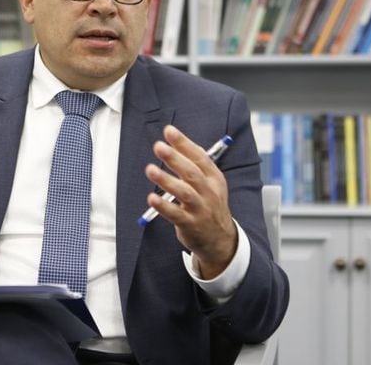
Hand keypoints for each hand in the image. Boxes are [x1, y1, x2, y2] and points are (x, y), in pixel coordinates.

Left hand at [145, 125, 236, 278]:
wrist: (220, 239)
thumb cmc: (209, 205)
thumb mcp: (210, 183)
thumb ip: (194, 164)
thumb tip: (174, 141)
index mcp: (214, 178)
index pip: (199, 157)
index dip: (184, 143)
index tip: (169, 131)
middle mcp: (209, 192)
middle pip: (191, 172)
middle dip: (174, 158)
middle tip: (158, 146)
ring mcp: (200, 209)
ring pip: (184, 192)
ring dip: (166, 180)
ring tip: (150, 169)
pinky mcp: (190, 224)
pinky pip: (175, 214)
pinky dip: (163, 206)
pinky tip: (152, 198)